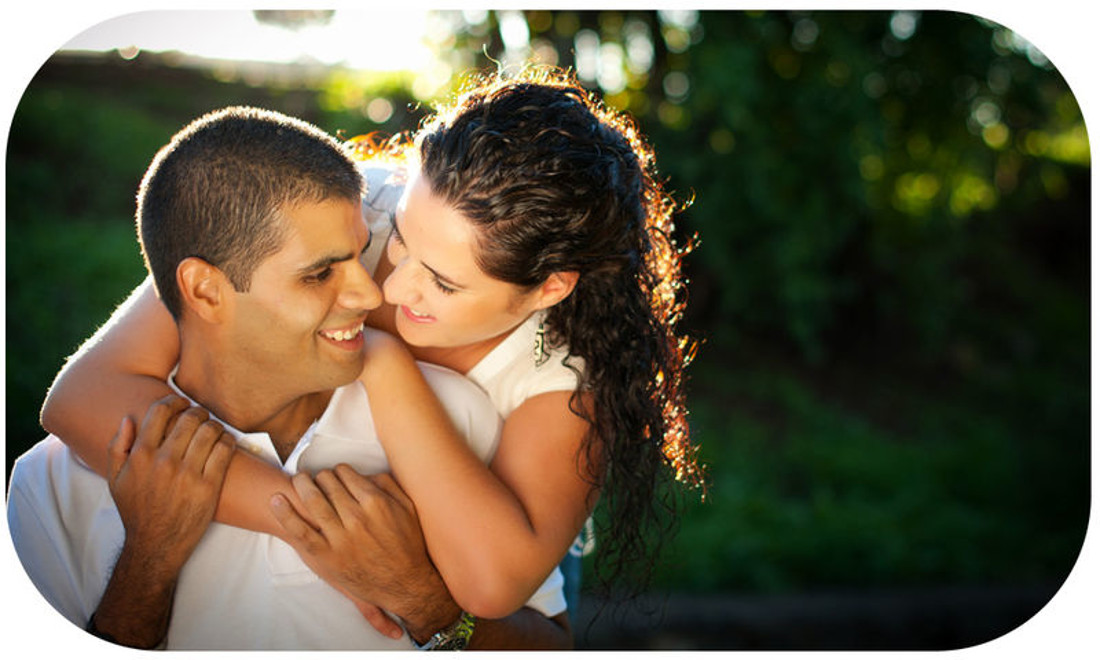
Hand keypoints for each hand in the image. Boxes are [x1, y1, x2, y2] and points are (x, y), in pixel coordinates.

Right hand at [107, 394, 234, 572]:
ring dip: (214, 425)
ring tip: (212, 429)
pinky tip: (224, 442)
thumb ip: (118, 446)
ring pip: (210, 431)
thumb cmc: (135, 509)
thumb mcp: (115, 479)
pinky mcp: (209, 487)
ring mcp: (188, 474)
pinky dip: (227, 440)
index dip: (173, 400)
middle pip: (189, 418)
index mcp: (141, 456)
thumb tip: (128, 418)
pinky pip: (224, 450)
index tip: (180, 401)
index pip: (160, 412)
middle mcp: (165, 462)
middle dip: (197, 412)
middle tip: (200, 415)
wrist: (155, 543)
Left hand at [270, 465, 460, 641]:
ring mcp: (339, 538)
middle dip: (321, 477)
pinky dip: (285, 513)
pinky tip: (276, 500)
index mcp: (375, 502)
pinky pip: (299, 530)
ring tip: (299, 481)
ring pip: (312, 500)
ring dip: (302, 484)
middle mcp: (356, 517)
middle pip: (327, 483)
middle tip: (318, 479)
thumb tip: (365, 474)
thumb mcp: (408, 509)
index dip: (339, 471)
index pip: (345, 473)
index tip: (337, 476)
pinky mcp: (325, 556)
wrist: (404, 585)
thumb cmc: (407, 546)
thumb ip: (388, 486)